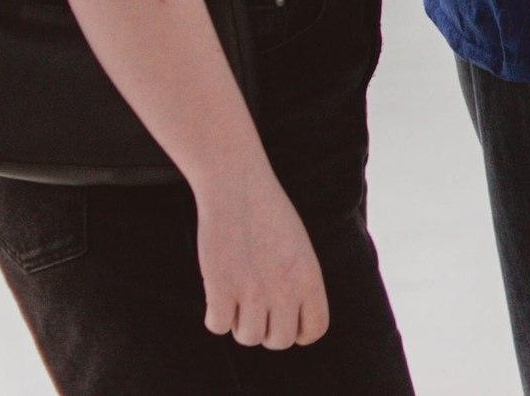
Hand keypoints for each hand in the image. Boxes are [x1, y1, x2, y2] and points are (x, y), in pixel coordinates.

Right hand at [194, 160, 328, 349]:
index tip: (283, 318)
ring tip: (237, 295)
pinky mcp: (221, 288)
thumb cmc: (268, 215)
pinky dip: (215, 316)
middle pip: (280, 341)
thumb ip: (298, 284)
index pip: (315, 330)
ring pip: (248, 337)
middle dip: (267, 330)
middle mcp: (285, 289)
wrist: (238, 187)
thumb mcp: (298, 248)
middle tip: (255, 307)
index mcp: (310, 278)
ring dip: (239, 323)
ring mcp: (253, 291)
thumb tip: (289, 323)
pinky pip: (218, 326)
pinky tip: (217, 293)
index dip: (298, 331)